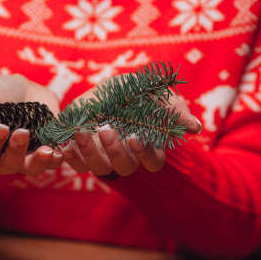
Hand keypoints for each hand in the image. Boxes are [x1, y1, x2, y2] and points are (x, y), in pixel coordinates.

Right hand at [0, 74, 63, 175]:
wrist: (24, 89)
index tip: (2, 128)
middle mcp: (3, 158)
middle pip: (8, 164)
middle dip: (16, 150)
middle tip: (23, 132)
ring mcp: (25, 158)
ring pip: (31, 169)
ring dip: (39, 162)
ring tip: (46, 149)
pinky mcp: (45, 154)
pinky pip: (51, 163)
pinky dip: (56, 160)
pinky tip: (59, 151)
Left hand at [61, 88, 201, 176]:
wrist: (99, 90)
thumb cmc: (132, 92)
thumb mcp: (151, 92)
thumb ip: (172, 108)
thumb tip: (194, 127)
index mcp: (148, 146)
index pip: (153, 162)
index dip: (146, 153)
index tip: (135, 136)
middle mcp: (126, 157)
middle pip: (126, 168)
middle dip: (116, 151)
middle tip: (107, 129)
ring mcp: (103, 159)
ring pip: (99, 168)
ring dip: (90, 152)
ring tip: (82, 132)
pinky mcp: (82, 156)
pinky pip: (77, 165)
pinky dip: (71, 157)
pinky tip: (66, 145)